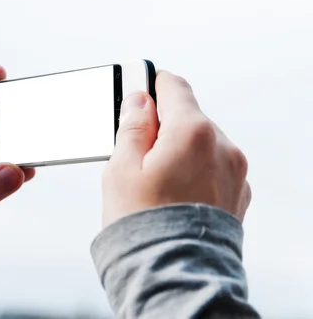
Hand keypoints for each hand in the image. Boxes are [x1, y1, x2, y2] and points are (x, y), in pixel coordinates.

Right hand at [102, 71, 250, 227]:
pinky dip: (194, 170)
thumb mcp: (121, 168)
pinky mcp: (237, 194)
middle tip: (135, 153)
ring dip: (178, 149)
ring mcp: (235, 172)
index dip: (150, 84)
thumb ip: (132, 126)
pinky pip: (213, 167)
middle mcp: (223, 147)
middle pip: (187, 116)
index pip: (174, 86)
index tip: (136, 91)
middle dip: (161, 126)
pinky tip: (172, 193)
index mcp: (193, 133)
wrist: (173, 275)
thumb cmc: (143, 225)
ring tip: (154, 181)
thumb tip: (139, 100)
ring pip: (200, 142)